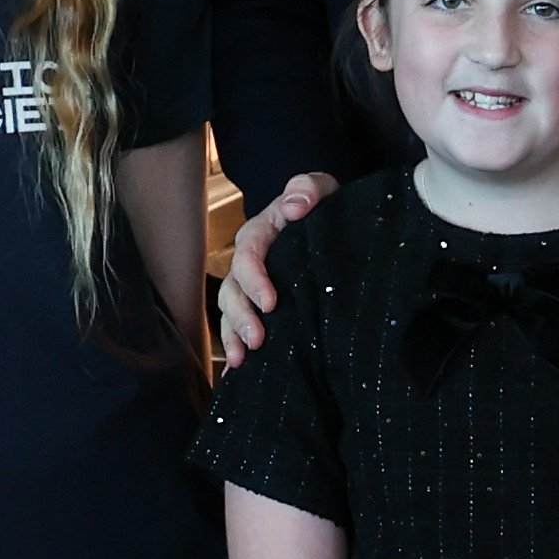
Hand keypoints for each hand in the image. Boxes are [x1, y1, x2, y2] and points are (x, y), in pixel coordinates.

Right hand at [212, 171, 336, 369]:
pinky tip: (239, 370)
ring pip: (230, 310)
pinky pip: (238, 325)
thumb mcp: (320, 188)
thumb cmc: (321, 206)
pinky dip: (236, 345)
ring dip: (233, 335)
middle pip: (232, 289)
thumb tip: (294, 207)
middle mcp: (250, 262)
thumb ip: (307, 189)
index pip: (248, 254)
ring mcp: (251, 285)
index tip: (271, 303)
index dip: (254, 279)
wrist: (328, 222)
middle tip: (257, 340)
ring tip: (243, 359)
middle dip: (241, 316)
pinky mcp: (258, 305)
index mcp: (260, 233)